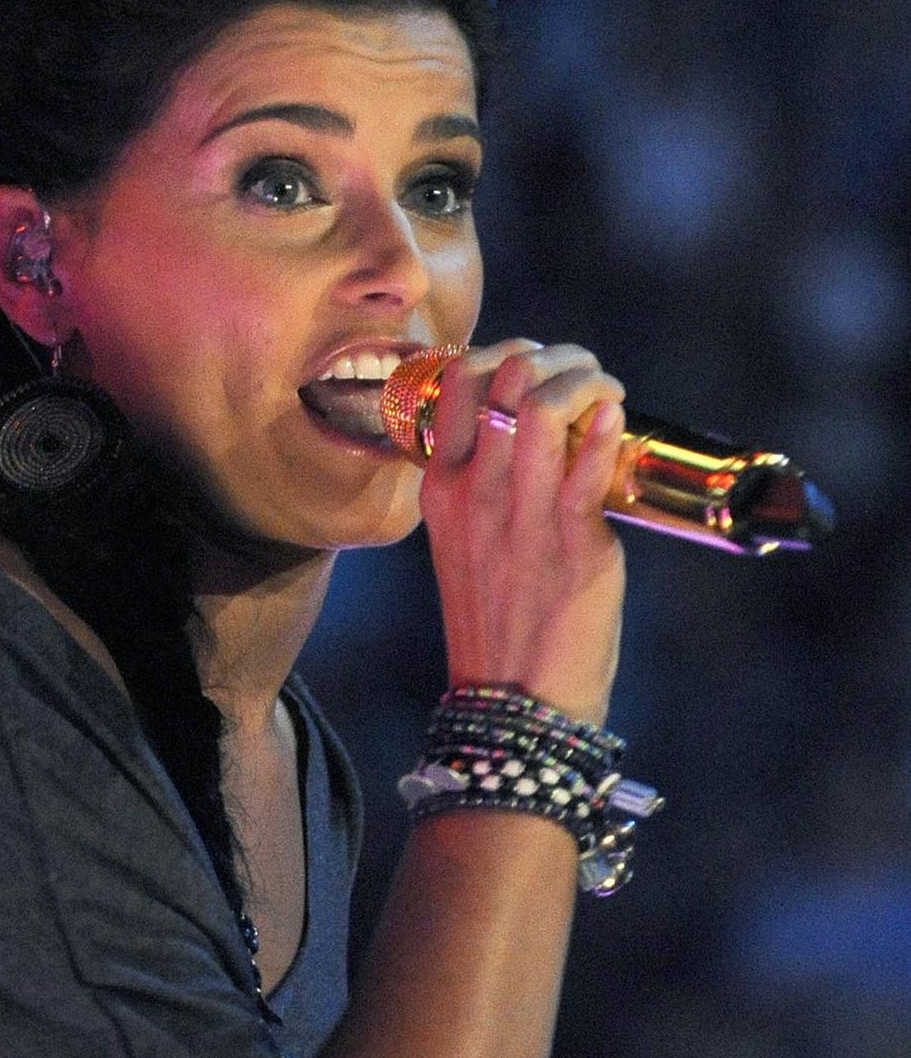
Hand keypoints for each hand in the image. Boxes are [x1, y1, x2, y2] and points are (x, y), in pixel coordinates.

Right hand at [418, 340, 626, 728]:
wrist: (516, 703)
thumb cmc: (498, 623)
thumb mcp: (465, 544)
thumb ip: (485, 488)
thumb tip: (535, 434)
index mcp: (440, 489)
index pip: (457, 382)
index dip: (505, 354)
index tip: (537, 364)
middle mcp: (473, 493)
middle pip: (506, 379)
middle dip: (555, 357)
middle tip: (583, 371)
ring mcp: (521, 516)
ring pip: (546, 406)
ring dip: (587, 378)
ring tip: (607, 390)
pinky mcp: (572, 542)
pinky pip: (589, 463)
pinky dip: (607, 425)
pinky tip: (617, 413)